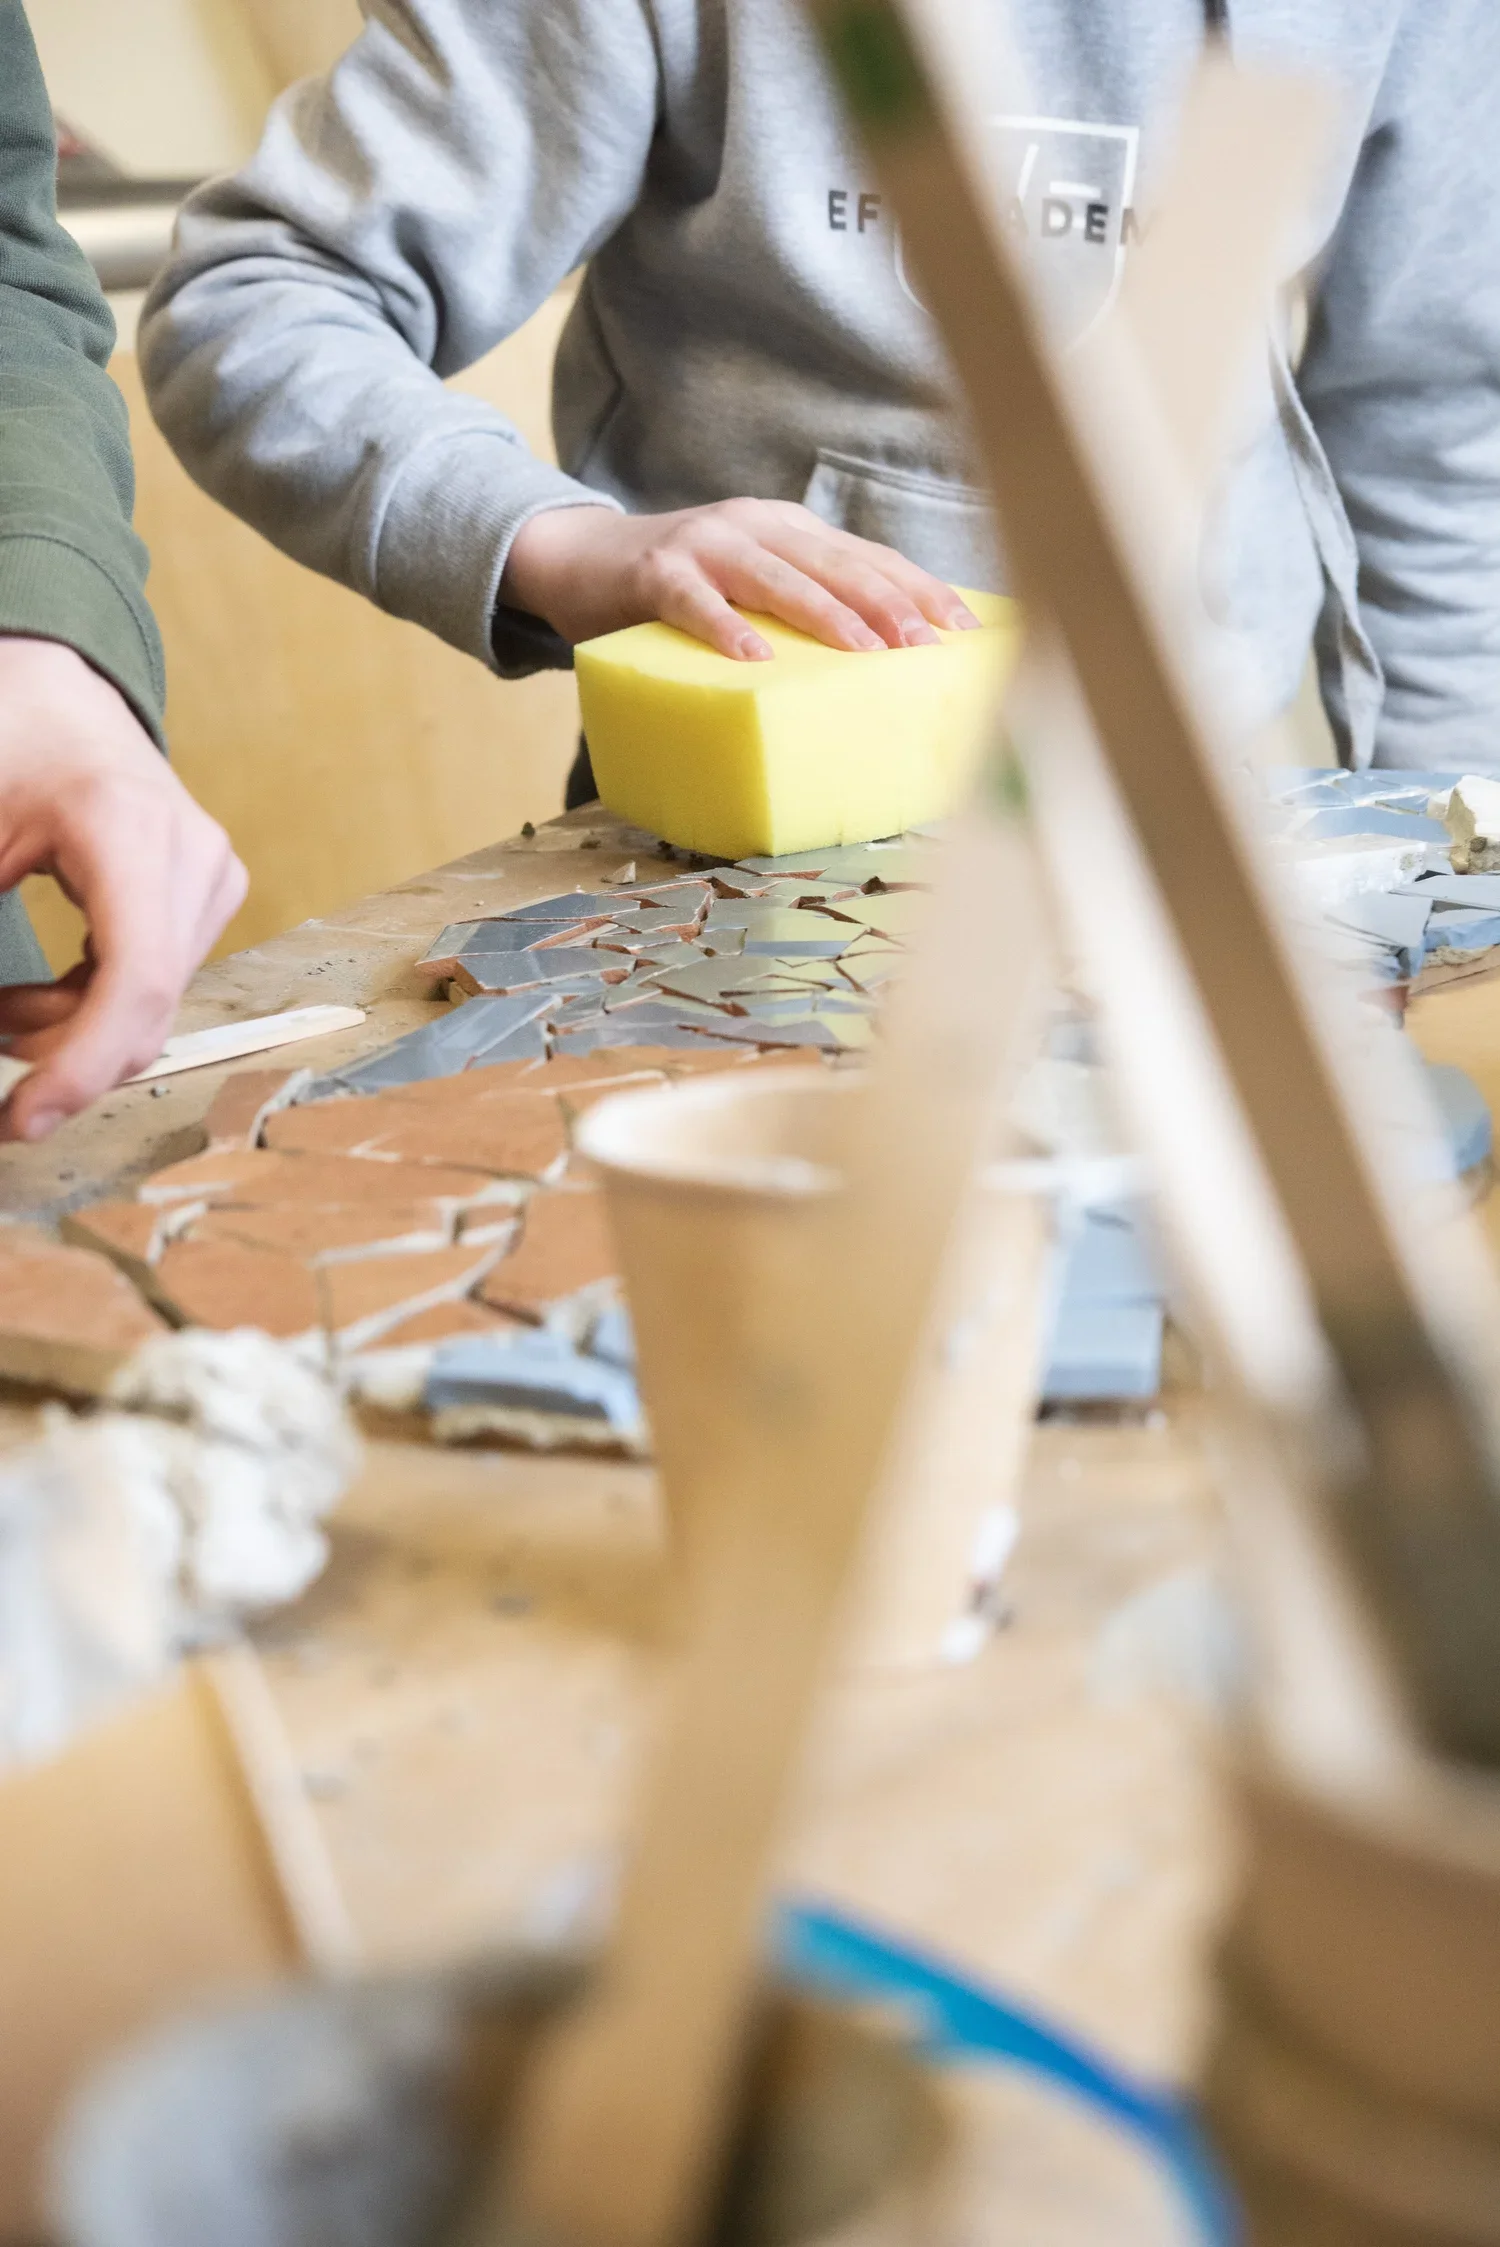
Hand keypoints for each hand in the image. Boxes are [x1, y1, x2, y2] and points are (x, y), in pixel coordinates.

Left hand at [0, 638, 246, 1142]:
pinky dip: (97, 1006)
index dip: (81, 1067)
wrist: (56, 697)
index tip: (20, 1120)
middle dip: (60, 1049)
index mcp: (127, 828)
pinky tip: (52, 986)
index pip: (135, 983)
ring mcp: (214, 875)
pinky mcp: (215, 892)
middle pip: (143, 1008)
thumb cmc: (6, 747)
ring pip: (152, 1008)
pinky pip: (159, 985)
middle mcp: (193, 855)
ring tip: (7, 1003)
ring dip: (73, 1028)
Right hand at [501, 498, 979, 660]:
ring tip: (866, 651)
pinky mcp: (657, 572)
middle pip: (837, 564)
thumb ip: (802, 605)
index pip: (868, 557)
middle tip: (928, 645)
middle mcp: (758, 527)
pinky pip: (697, 602)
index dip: (918, 588)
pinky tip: (754, 657)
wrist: (579, 558)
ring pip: (779, 579)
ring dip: (827, 615)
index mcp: (791, 531)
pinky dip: (726, 628)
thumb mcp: (752, 585)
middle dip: (889, 604)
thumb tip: (877, 665)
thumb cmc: (680, 590)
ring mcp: (707, 544)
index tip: (964, 626)